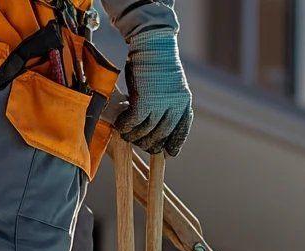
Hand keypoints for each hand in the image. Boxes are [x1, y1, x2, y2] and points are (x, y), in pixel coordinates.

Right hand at [117, 31, 193, 155]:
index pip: (181, 130)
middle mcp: (175, 106)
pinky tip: (120, 126)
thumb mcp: (168, 84)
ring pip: (147, 130)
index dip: (174, 144)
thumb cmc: (156, 61)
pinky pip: (134, 121)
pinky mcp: (144, 101)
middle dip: (150, 143)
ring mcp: (160, 105)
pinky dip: (126, 126)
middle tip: (140, 143)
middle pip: (162, 134)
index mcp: (184, 103)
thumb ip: (166, 102)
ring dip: (135, 136)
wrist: (152, 43)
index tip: (168, 153)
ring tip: (127, 135)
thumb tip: (155, 120)